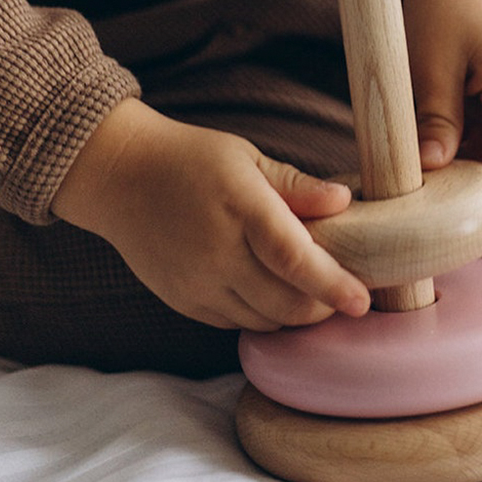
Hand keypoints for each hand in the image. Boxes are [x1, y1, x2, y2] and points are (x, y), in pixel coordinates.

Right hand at [52, 98, 370, 330]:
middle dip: (323, 307)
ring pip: (264, 320)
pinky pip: (236, 323)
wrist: (119, 178)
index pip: (293, 258)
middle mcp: (217, 252)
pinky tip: (270, 293)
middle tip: (342, 293)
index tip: (363, 301)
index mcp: (241, 208)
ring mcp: (197, 282)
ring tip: (310, 292)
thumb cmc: (192, 160)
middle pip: (285, 302)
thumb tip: (343, 201)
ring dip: (294, 314)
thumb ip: (297, 185)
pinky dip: (263, 316)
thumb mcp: (247, 158)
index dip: (332, 284)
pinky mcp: (183, 300)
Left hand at [398, 0, 481, 222]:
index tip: (476, 234)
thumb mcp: (428, 64)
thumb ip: (435, 119)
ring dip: (470, 169)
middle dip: (480, 191)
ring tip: (431, 193)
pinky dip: (466, 146)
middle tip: (439, 221)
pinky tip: (436, 158)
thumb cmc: (437, 3)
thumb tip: (433, 170)